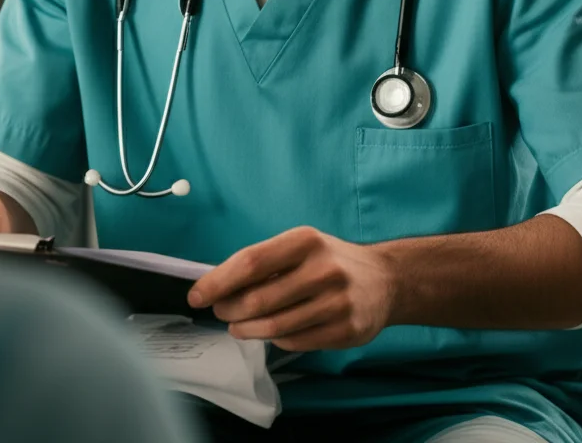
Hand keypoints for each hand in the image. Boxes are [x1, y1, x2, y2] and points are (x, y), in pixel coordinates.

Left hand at [187, 226, 395, 351]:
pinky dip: (276, 339)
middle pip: (259, 298)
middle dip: (229, 309)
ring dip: (247, 329)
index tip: (196, 295)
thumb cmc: (329, 260)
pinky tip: (270, 332)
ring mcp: (337, 302)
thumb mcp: (301, 246)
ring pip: (275, 326)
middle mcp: (323, 269)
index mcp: (305, 241)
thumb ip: (265, 262)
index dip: (219, 281)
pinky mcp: (346, 330)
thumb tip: (218, 285)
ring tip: (237, 326)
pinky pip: (296, 341)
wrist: (385, 280)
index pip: (251, 262)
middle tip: (219, 312)